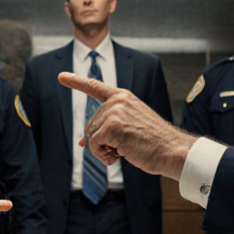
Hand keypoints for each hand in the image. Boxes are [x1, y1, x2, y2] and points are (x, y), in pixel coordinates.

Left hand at [57, 72, 194, 179]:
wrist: (172, 150)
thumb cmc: (155, 142)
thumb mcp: (132, 126)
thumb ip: (108, 127)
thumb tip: (82, 143)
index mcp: (123, 97)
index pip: (95, 87)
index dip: (76, 82)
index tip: (61, 76)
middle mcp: (117, 101)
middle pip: (91, 124)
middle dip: (101, 141)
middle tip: (122, 148)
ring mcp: (114, 112)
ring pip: (90, 136)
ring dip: (103, 150)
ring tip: (123, 151)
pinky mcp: (111, 127)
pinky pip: (93, 146)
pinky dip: (102, 155)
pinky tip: (119, 156)